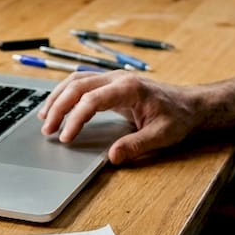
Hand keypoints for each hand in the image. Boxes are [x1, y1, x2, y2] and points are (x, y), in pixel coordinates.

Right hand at [37, 70, 200, 164]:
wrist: (189, 104)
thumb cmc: (178, 118)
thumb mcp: (162, 136)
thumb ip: (136, 145)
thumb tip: (112, 157)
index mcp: (130, 88)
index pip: (92, 100)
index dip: (75, 118)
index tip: (66, 137)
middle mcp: (118, 78)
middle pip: (78, 86)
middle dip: (59, 107)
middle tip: (47, 130)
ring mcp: (113, 77)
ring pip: (76, 80)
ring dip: (58, 97)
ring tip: (44, 118)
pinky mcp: (111, 83)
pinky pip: (82, 82)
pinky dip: (66, 93)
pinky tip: (57, 107)